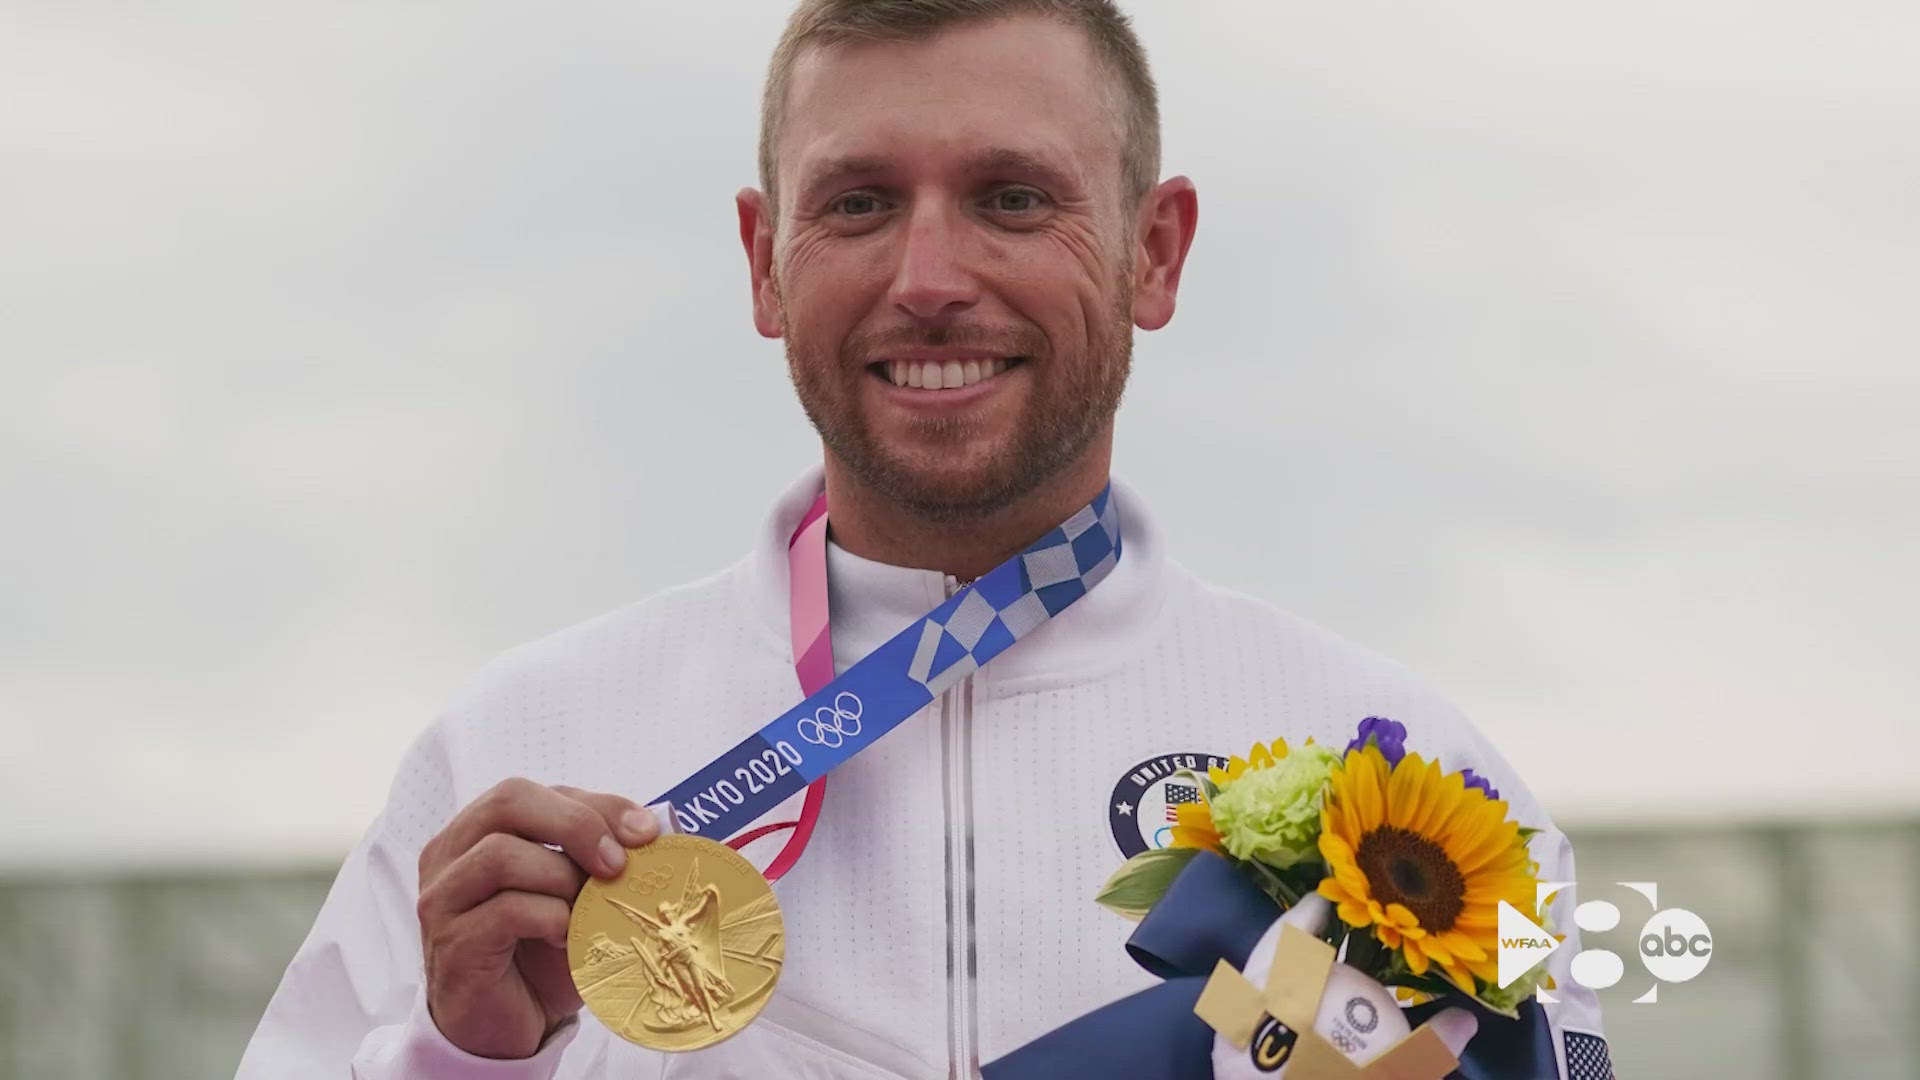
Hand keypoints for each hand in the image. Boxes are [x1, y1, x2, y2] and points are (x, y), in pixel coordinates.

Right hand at [415, 779, 660, 1058]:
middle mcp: (449, 855)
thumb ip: (601, 854)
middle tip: (618, 864)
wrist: (509, 1028)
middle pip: (509, 800)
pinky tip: (564, 938)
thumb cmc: (541, 953)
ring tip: (583, 911)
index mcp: (476, 831)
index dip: (595, 804)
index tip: (646, 833)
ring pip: (502, 854)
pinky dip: (549, 919)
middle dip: (577, 824)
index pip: (534, 791)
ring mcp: (443, 899)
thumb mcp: (577, 894)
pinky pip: (506, 911)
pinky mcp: (452, 944)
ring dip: (561, 879)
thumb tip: (659, 826)